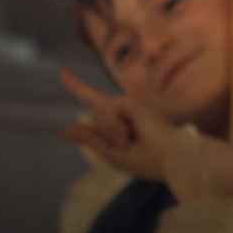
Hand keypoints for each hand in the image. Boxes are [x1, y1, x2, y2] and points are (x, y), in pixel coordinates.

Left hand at [58, 68, 178, 181]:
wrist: (170, 157)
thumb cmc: (145, 160)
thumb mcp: (111, 153)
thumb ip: (89, 138)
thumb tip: (62, 128)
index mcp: (116, 122)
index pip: (92, 102)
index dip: (76, 85)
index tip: (62, 71)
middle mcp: (121, 109)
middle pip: (96, 112)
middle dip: (105, 129)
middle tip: (124, 136)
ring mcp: (128, 104)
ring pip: (101, 114)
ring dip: (111, 133)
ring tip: (128, 140)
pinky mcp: (132, 100)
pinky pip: (109, 110)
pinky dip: (114, 126)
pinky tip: (128, 133)